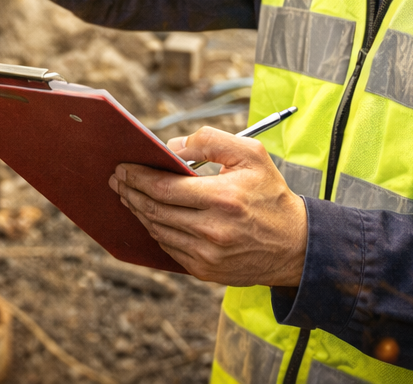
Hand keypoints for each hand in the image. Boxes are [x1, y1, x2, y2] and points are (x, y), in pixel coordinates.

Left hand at [109, 126, 306, 285]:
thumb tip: (171, 146)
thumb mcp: (251, 154)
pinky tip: (148, 215)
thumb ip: (210, 140)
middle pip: (154, 210)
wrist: (295, 245)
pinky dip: (154, 229)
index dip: (138, 177)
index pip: (164, 188)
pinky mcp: (205, 271)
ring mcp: (207, 254)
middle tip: (117, 179)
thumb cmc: (271, 194)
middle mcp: (213, 230)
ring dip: (137, 211)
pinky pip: (169, 248)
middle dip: (130, 191)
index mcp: (223, 198)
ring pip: (157, 230)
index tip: (123, 166)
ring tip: (127, 194)